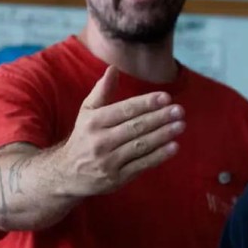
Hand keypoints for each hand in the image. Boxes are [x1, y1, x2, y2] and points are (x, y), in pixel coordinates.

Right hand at [57, 65, 185, 196]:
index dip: (146, 103)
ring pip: (140, 146)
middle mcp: (100, 141)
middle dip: (159, 118)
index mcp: (93, 122)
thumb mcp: (87, 112)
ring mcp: (108, 162)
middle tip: (179, 110)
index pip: (124, 110)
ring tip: (180, 125)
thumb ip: (102, 91)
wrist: (66, 174)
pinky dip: (159, 156)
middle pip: (135, 127)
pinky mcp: (116, 178)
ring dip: (163, 135)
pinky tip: (174, 146)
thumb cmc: (83, 137)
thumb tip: (113, 68)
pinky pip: (141, 165)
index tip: (165, 97)